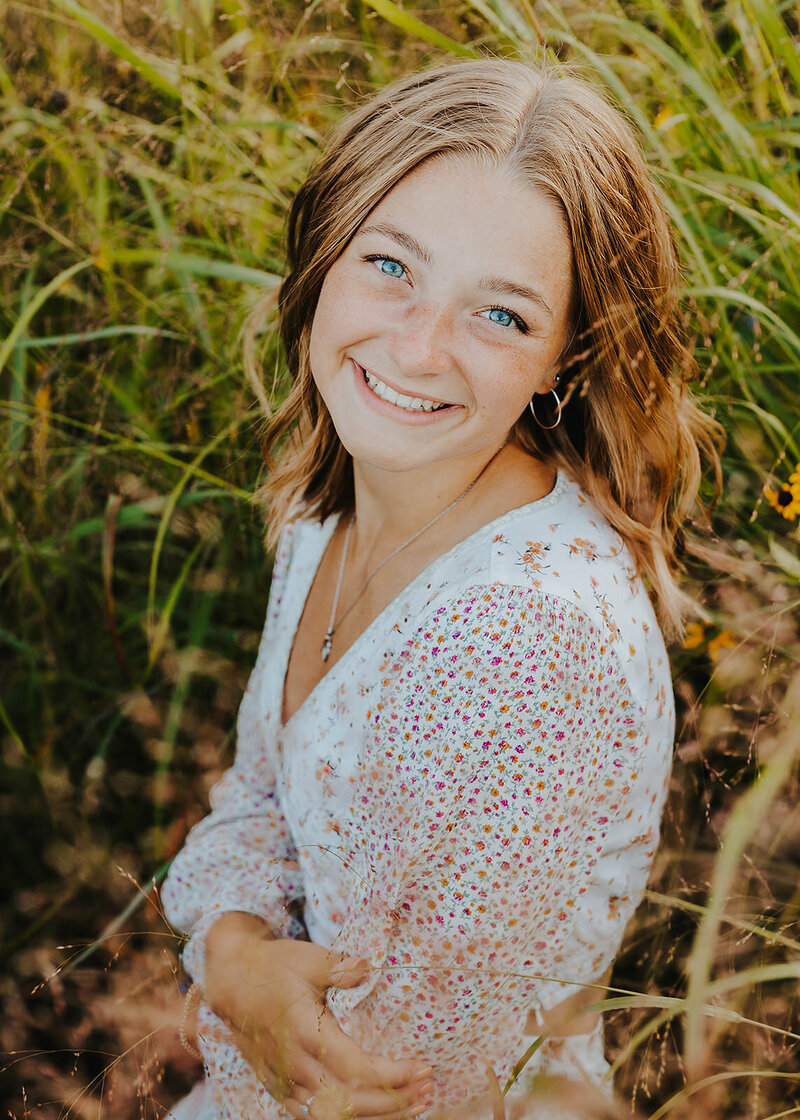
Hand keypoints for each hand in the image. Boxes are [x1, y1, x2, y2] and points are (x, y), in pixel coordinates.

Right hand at [204, 914, 433, 1119]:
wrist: (232, 981)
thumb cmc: (275, 966)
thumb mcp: (307, 957)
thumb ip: (338, 966)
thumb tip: (366, 967)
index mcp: (302, 1030)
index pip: (355, 1069)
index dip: (392, 1075)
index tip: (423, 1067)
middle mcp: (293, 1064)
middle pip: (349, 1103)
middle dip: (393, 1102)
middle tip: (428, 1090)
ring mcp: (284, 1081)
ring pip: (333, 1117)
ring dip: (376, 1116)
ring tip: (413, 1106)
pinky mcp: (280, 1089)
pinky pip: (316, 1117)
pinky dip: (348, 1119)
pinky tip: (376, 1113)